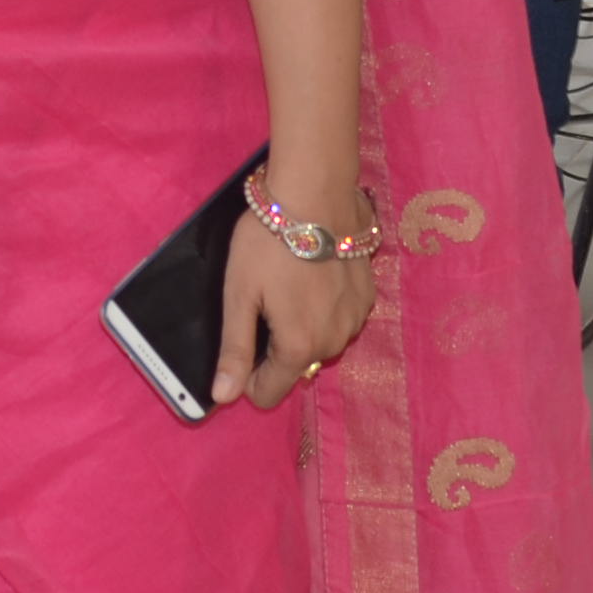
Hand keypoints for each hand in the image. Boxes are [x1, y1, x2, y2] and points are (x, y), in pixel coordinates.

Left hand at [213, 180, 375, 409]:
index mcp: (299, 347)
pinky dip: (324, 310)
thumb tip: (223, 398)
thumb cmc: (268, 243)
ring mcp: (356, 321)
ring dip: (302, 329)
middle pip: (295, 368)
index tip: (242, 341)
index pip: (268, 393)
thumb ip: (235, 349)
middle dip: (276, 347)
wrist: (316, 194)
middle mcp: (334, 343)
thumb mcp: (240, 295)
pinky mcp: (369, 298)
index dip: (248, 376)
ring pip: (320, 345)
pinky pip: (339, 321)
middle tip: (264, 302)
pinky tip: (313, 278)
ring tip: (289, 287)